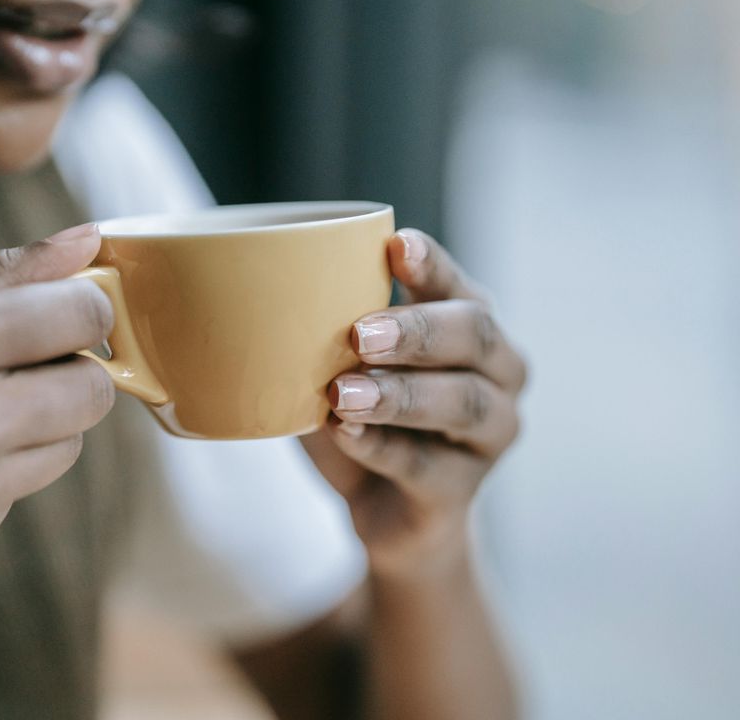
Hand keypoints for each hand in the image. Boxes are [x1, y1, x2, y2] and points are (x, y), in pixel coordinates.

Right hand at [0, 223, 114, 621]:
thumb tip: (86, 239)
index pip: (85, 311)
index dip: (80, 307)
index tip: (58, 311)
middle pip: (95, 386)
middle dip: (70, 369)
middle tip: (17, 363)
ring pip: (71, 441)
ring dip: (43, 421)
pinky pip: (25, 486)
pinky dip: (2, 468)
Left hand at [301, 230, 526, 575]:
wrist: (386, 514)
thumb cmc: (362, 416)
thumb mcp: (341, 366)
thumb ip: (326, 331)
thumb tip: (260, 292)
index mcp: (470, 325)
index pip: (457, 285)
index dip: (432, 265)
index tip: (395, 245)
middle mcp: (498, 372)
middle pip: (474, 335)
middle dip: (416, 330)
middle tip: (360, 333)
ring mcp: (489, 434)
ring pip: (460, 402)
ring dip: (398, 393)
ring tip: (342, 393)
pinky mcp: (462, 490)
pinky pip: (425, 466)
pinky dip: (380, 448)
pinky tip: (345, 434)